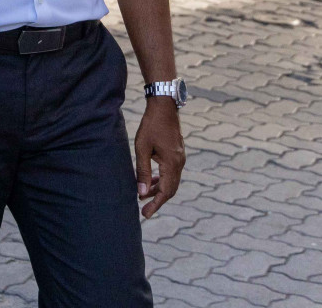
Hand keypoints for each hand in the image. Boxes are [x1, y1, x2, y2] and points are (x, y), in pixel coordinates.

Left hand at [135, 98, 184, 218]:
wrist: (164, 106)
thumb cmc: (151, 125)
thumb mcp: (142, 148)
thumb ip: (143, 171)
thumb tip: (142, 192)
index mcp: (172, 163)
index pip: (166, 192)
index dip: (156, 205)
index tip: (145, 215)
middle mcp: (179, 163)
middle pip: (171, 189)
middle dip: (157, 200)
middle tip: (144, 210)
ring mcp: (180, 158)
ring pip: (172, 181)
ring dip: (159, 190)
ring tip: (143, 195)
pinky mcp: (178, 153)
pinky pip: (172, 173)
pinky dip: (162, 180)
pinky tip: (152, 180)